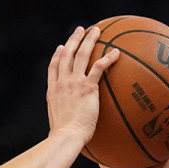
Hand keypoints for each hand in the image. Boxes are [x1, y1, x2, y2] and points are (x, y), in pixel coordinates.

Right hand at [47, 26, 118, 144]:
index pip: (53, 68)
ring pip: (81, 55)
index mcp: (52, 91)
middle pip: (66, 55)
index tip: (60, 47)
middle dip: (73, 40)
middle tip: (80, 31)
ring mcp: (73, 83)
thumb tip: (67, 124)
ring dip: (89, 40)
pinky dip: (108, 58)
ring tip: (96, 31)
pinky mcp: (87, 87)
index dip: (57, 56)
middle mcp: (61, 83)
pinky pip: (99, 67)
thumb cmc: (63, 136)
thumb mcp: (58, 122)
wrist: (66, 136)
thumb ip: (63, 115)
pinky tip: (116, 53)